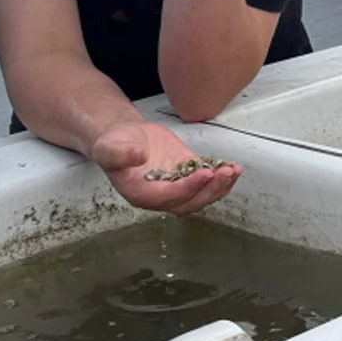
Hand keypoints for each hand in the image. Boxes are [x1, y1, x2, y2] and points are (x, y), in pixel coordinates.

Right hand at [90, 120, 241, 214]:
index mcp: (141, 194)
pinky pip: (206, 183)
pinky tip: (233, 168)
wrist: (125, 138)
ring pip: (201, 196)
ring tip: (232, 171)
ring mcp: (176, 188)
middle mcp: (161, 196)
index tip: (203, 174)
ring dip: (219, 187)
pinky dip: (221, 179)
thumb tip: (138, 156)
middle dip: (209, 190)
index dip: (188, 188)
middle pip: (189, 203)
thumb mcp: (108, 147)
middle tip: (224, 174)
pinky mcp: (187, 176)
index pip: (168, 197)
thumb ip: (120, 154)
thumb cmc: (114, 145)